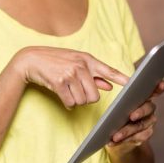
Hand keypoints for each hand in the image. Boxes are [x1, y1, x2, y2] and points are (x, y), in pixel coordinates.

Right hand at [13, 47, 129, 108]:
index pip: (109, 70)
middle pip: (95, 96)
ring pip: (82, 100)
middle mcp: (80, 66)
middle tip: (78, 93)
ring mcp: (69, 74)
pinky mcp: (59, 82)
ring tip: (68, 92)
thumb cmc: (54, 61)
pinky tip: (63, 96)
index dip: (122, 79)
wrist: (30, 60)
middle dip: (87, 99)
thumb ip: (93, 74)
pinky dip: (67, 103)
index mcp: (87, 59)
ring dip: (76, 101)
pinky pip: (70, 102)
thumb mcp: (74, 62)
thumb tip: (109, 86)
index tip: (133, 85)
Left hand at [108, 79, 163, 151]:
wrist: (118, 136)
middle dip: (139, 112)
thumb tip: (107, 90)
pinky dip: (123, 140)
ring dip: (126, 131)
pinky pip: (136, 138)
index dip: (159, 87)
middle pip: (147, 109)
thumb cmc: (116, 113)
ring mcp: (148, 122)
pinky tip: (112, 142)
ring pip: (140, 126)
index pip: (153, 90)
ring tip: (114, 136)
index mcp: (142, 97)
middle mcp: (149, 108)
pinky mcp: (144, 135)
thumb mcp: (114, 103)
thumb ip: (118, 97)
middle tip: (131, 116)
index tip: (161, 84)